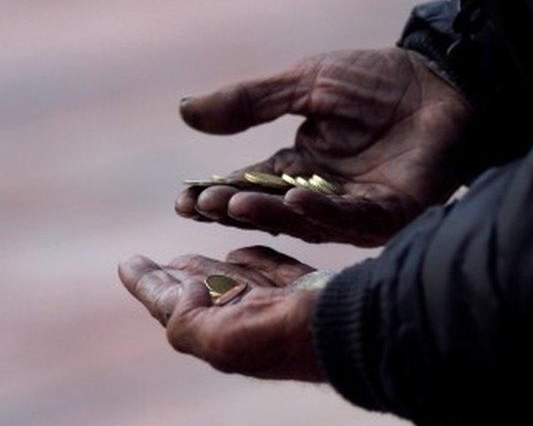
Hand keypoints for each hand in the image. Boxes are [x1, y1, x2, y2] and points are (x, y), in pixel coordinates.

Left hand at [118, 246, 323, 381]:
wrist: (351, 327)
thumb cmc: (283, 336)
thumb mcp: (219, 339)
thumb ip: (186, 317)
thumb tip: (182, 288)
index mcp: (221, 333)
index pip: (174, 305)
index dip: (148, 284)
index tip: (127, 262)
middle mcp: (245, 320)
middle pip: (201, 294)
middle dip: (176, 279)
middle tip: (152, 262)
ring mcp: (275, 304)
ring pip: (232, 280)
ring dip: (208, 268)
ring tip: (187, 257)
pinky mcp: (302, 288)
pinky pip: (270, 269)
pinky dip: (253, 259)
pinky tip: (240, 250)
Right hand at [175, 48, 470, 246]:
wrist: (440, 77)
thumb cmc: (376, 80)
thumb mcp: (303, 84)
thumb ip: (251, 102)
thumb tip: (184, 112)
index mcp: (303, 165)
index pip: (252, 184)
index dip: (218, 191)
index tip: (183, 198)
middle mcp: (325, 194)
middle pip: (272, 209)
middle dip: (235, 207)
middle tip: (201, 204)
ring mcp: (357, 208)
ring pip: (306, 221)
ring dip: (270, 213)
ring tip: (234, 203)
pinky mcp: (391, 213)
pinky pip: (351, 218)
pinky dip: (322, 212)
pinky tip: (293, 202)